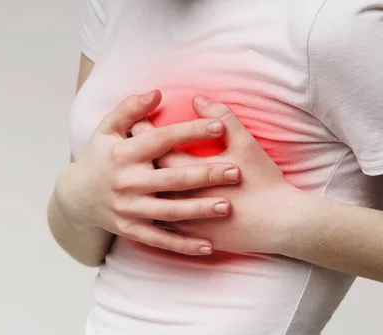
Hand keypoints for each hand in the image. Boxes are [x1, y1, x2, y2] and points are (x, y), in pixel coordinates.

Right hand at [54, 90, 242, 254]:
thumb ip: (130, 109)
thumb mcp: (106, 129)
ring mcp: (128, 209)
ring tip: (228, 206)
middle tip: (235, 171)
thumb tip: (157, 92)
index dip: (190, 132)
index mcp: (123, 154)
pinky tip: (208, 246)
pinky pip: (160, 239)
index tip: (218, 127)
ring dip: (199, 210)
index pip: (161, 140)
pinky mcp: (130, 230)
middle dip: (204, 175)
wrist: (76, 197)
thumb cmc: (99, 156)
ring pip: (169, 211)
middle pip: (171, 178)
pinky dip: (183, 245)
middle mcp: (126, 182)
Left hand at [132, 95, 303, 253]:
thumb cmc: (263, 181)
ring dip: (140, 184)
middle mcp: (177, 196)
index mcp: (187, 170)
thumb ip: (220, 116)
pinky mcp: (188, 235)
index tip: (135, 121)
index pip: (154, 147)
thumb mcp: (245, 143)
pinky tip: (145, 202)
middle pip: (146, 172)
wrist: (279, 224)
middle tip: (126, 142)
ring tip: (132, 170)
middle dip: (135, 156)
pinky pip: (159, 223)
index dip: (143, 132)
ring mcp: (181, 219)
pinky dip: (150, 210)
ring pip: (149, 200)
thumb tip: (196, 99)